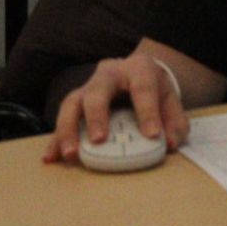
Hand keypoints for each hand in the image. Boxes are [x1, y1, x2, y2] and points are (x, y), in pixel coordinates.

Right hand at [47, 47, 191, 163]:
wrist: (138, 74)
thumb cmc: (154, 89)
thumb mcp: (171, 100)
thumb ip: (175, 122)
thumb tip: (171, 144)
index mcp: (139, 69)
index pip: (143, 89)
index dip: (148, 112)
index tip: (152, 135)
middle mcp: (109, 74)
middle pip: (97, 91)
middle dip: (97, 116)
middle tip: (98, 140)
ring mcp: (88, 87)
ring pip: (71, 103)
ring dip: (68, 130)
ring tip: (70, 154)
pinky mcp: (75, 102)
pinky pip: (61, 119)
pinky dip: (55, 139)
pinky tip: (51, 156)